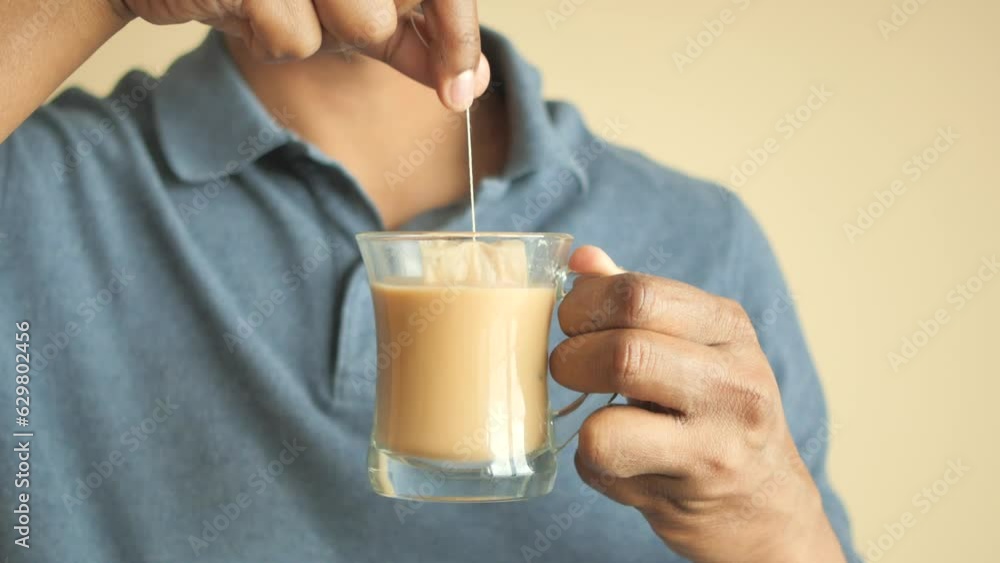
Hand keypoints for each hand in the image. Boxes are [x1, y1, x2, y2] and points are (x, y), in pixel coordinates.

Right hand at [113, 0, 488, 110]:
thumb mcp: (346, 12)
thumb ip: (410, 40)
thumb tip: (472, 79)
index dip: (456, 34)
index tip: (460, 92)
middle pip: (387, 18)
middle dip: (358, 31)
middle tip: (310, 6)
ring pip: (359, 26)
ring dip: (310, 34)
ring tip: (268, 2)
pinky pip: (292, 35)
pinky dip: (268, 36)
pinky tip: (234, 4)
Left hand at [551, 247, 845, 562]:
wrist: (761, 501)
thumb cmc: (710, 409)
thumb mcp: (689, 343)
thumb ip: (636, 301)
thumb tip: (581, 257)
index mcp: (728, 326)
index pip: (639, 293)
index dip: (584, 304)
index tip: (572, 320)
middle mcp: (734, 382)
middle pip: (623, 353)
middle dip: (571, 358)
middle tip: (567, 366)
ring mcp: (717, 445)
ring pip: (607, 425)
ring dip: (579, 414)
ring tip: (593, 410)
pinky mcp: (689, 493)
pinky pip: (605, 468)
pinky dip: (591, 459)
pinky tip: (618, 456)